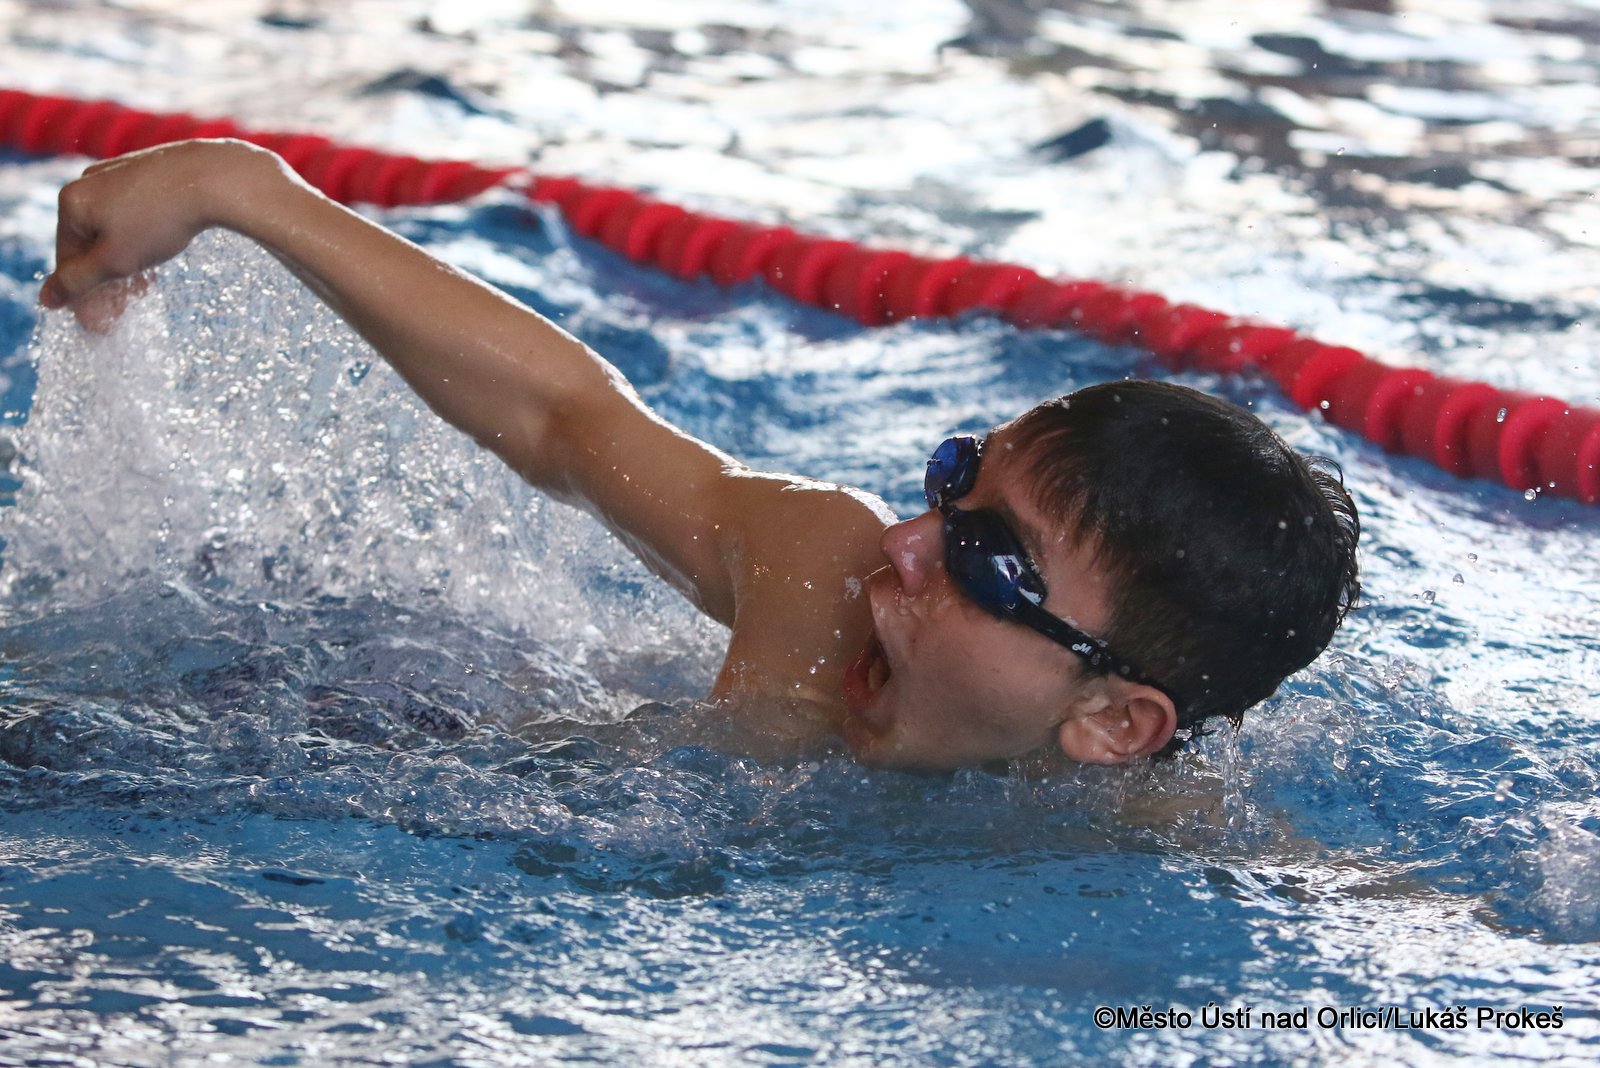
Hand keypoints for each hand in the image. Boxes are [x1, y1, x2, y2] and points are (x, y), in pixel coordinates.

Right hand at [39, 139, 282, 330]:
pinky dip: (142, 239)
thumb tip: (47, 299)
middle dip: (106, 281)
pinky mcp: (149, 172)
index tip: (99, 323)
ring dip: (126, 263)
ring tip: (143, 288)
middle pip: (91, 243)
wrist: (212, 178)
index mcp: (72, 201)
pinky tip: (157, 256)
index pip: (68, 258)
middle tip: (122, 312)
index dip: (83, 293)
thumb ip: (79, 281)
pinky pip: (136, 213)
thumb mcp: (115, 261)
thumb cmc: (159, 221)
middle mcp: (90, 182)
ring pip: (115, 229)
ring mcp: (119, 174)